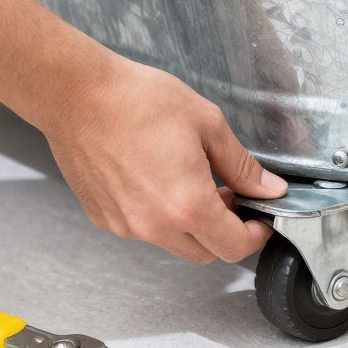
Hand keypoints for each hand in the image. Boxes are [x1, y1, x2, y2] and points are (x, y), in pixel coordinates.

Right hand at [44, 54, 287, 262]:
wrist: (77, 95)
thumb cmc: (138, 100)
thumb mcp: (207, 124)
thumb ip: (242, 165)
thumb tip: (269, 189)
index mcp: (188, 205)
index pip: (235, 247)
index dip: (255, 234)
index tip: (259, 216)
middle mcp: (155, 226)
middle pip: (206, 253)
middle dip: (225, 230)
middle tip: (226, 192)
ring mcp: (126, 226)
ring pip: (173, 243)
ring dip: (190, 224)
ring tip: (188, 179)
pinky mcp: (103, 218)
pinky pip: (142, 230)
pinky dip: (157, 215)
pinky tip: (154, 177)